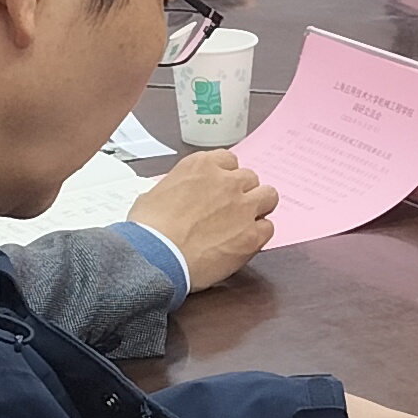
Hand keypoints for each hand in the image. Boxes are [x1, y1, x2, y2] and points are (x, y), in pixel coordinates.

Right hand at [131, 149, 273, 290]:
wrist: (157, 257)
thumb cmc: (149, 229)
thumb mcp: (155, 194)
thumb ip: (176, 189)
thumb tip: (177, 198)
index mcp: (202, 166)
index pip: (228, 160)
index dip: (225, 177)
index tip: (220, 189)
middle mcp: (227, 181)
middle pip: (249, 178)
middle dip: (242, 192)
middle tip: (230, 210)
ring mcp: (243, 206)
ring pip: (268, 196)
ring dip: (259, 207)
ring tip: (245, 223)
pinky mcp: (253, 234)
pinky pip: (268, 227)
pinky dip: (259, 234)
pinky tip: (244, 243)